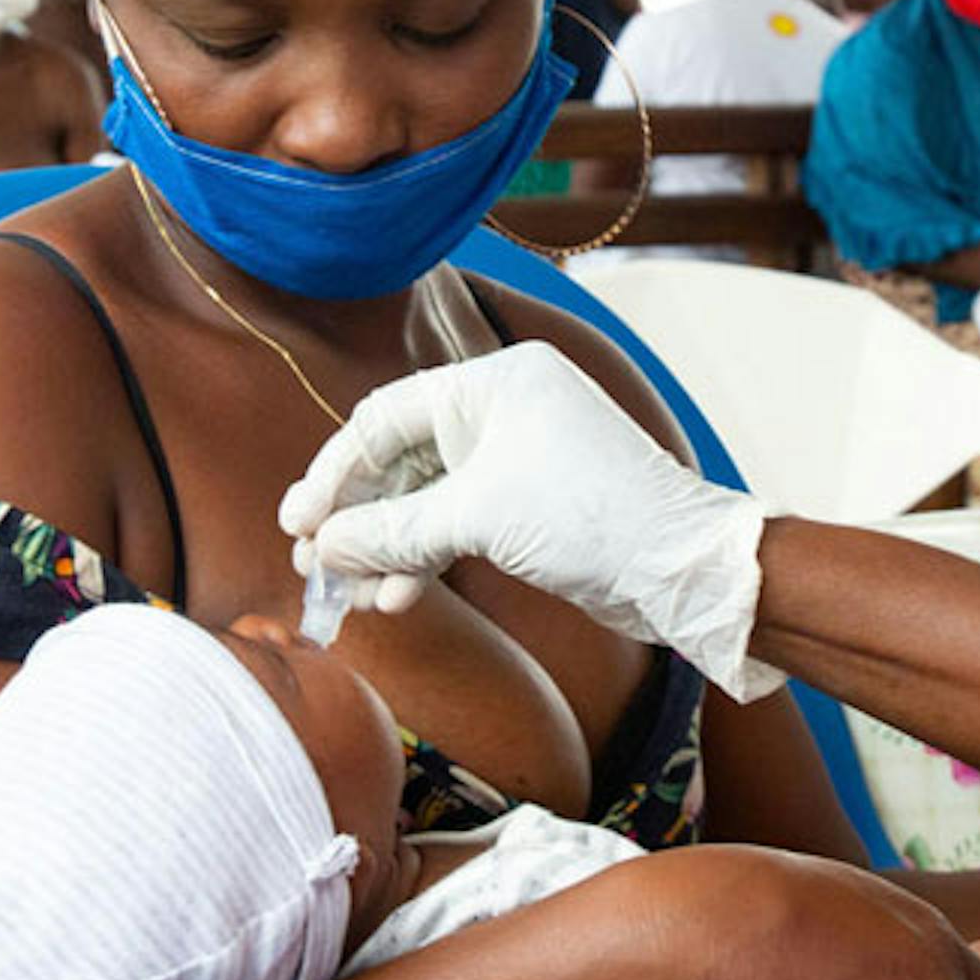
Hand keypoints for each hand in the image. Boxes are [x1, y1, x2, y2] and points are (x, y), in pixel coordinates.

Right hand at [280, 343, 784, 697]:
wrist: (681, 569)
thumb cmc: (592, 518)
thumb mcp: (477, 519)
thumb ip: (393, 530)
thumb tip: (325, 547)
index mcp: (494, 382)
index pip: (385, 417)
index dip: (335, 472)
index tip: (298, 523)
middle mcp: (504, 409)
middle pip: (401, 459)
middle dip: (356, 516)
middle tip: (312, 561)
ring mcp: (518, 457)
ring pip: (427, 498)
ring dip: (385, 546)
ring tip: (347, 594)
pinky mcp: (529, 503)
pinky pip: (457, 522)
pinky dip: (425, 557)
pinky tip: (395, 597)